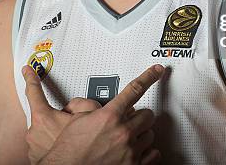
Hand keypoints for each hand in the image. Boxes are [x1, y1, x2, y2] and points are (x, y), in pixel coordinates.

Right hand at [23, 64, 164, 164]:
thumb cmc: (69, 152)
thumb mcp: (76, 121)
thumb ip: (93, 109)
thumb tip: (101, 107)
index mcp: (110, 116)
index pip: (135, 89)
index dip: (148, 76)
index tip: (157, 70)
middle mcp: (123, 132)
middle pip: (148, 115)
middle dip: (140, 116)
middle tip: (130, 121)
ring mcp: (130, 151)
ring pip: (150, 135)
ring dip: (141, 135)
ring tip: (127, 139)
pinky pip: (153, 154)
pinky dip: (146, 152)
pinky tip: (136, 152)